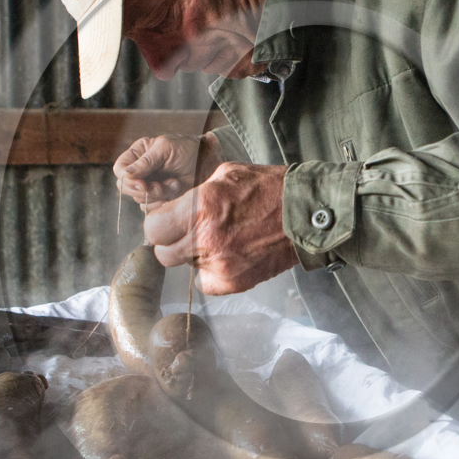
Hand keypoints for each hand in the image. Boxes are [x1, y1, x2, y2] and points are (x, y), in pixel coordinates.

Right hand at [113, 133, 222, 206]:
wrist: (210, 163)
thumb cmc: (189, 149)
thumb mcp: (166, 149)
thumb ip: (145, 162)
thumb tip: (125, 174)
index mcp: (138, 154)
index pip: (119, 170)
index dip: (127, 179)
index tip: (142, 183)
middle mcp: (140, 171)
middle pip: (125, 188)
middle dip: (143, 190)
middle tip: (160, 187)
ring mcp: (149, 185)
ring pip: (139, 199)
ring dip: (157, 195)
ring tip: (175, 183)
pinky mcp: (159, 198)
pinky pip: (151, 208)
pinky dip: (163, 203)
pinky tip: (176, 191)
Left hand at [143, 162, 299, 294]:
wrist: (305, 214)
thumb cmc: (268, 188)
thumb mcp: (225, 174)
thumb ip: (195, 193)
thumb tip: (173, 207)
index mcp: (200, 208)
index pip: (153, 229)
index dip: (159, 224)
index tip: (168, 221)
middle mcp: (206, 239)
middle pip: (163, 254)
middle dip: (172, 242)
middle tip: (191, 232)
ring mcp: (220, 264)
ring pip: (186, 267)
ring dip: (195, 255)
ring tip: (219, 239)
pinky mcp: (234, 282)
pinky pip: (206, 283)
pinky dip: (212, 273)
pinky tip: (228, 256)